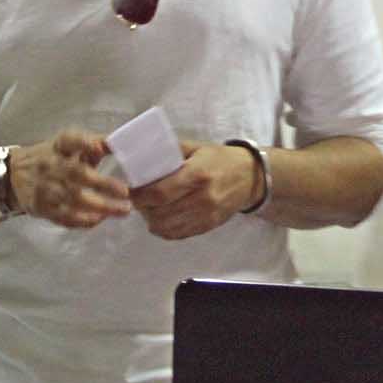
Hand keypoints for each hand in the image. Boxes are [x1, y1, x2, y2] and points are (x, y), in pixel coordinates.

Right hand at [8, 129, 131, 228]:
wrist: (13, 176)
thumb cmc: (51, 158)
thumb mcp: (67, 146)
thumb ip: (93, 143)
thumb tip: (118, 141)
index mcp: (58, 146)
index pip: (69, 140)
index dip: (84, 142)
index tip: (99, 147)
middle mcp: (49, 165)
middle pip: (76, 173)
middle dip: (102, 183)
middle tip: (125, 192)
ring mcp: (43, 188)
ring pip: (73, 198)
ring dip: (99, 206)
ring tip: (122, 210)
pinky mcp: (40, 207)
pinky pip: (63, 216)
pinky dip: (83, 220)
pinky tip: (100, 220)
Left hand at [130, 140, 259, 239]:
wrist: (250, 177)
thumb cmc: (219, 159)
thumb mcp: (195, 148)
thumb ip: (170, 153)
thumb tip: (141, 159)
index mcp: (198, 174)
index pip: (160, 193)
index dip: (140, 196)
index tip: (132, 191)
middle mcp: (203, 197)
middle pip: (161, 212)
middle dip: (143, 208)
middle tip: (137, 200)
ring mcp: (207, 215)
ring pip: (167, 227)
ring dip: (151, 220)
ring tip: (148, 209)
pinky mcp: (209, 226)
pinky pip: (178, 234)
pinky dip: (164, 229)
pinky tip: (161, 219)